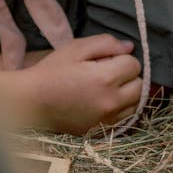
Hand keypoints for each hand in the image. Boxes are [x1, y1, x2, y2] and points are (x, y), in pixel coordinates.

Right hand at [17, 35, 141, 135]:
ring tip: (105, 88)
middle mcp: (112, 101)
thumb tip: (129, 47)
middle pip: (140, 85)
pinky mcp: (102, 130)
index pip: (134, 64)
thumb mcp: (75, 48)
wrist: (32, 102)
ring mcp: (108, 119)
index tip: (104, 59)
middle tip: (106, 72)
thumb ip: (106, 43)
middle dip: (128, 75)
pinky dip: (120, 109)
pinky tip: (102, 101)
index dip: (121, 58)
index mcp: (106, 78)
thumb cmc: (52, 71)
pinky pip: (125, 118)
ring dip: (127, 93)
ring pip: (136, 103)